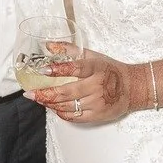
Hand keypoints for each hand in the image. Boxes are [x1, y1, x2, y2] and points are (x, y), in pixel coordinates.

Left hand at [32, 48, 149, 124]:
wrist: (132, 88)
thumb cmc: (110, 70)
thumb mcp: (93, 56)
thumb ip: (70, 50)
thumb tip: (49, 45)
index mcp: (96, 68)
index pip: (76, 67)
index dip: (58, 69)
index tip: (43, 70)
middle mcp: (97, 86)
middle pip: (67, 92)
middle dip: (45, 94)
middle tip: (30, 93)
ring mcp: (98, 102)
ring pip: (68, 106)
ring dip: (50, 104)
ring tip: (39, 99)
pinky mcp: (98, 115)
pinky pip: (74, 117)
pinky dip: (61, 113)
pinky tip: (54, 108)